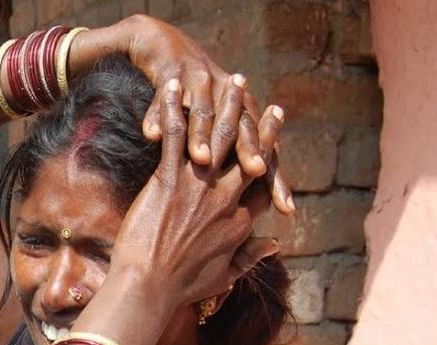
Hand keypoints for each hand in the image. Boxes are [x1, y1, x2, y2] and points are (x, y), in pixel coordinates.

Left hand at [111, 78, 283, 307]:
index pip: (259, 189)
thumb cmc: (180, 288)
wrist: (147, 288)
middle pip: (250, 155)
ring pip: (218, 137)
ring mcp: (198, 188)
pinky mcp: (169, 181)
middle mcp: (225, 200)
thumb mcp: (224, 276)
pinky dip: (174, 109)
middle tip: (272, 107)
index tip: (277, 153)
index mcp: (239, 223)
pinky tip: (173, 87)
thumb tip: (276, 244)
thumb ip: (251, 258)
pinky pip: (175, 137)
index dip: (269, 164)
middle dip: (262, 128)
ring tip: (235, 81)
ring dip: (228, 105)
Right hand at [120, 15, 294, 213]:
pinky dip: (161, 112)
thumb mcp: (220, 124)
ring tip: (201, 159)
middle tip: (260, 183)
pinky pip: (165, 98)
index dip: (274, 181)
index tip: (287, 210)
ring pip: (205, 116)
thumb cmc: (193, 92)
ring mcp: (202, 83)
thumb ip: (237, 160)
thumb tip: (257, 190)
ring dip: (202, 136)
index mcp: (243, 114)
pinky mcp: (174, 73)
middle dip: (251, 160)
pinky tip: (148, 132)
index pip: (263, 153)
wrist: (165, 43)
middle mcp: (228, 98)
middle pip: (242, 136)